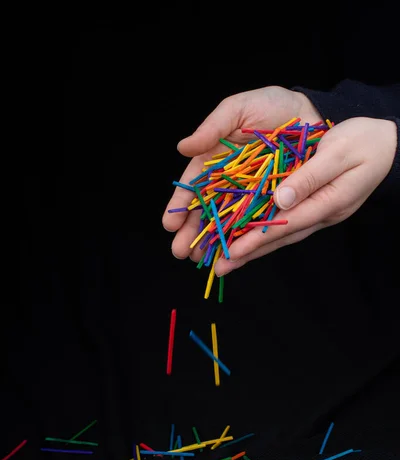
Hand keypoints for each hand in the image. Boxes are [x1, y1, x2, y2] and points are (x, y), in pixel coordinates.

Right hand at [162, 86, 321, 258]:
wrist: (314, 114)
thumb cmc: (274, 107)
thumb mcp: (239, 109)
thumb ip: (212, 127)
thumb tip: (182, 147)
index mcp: (216, 162)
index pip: (193, 187)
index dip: (180, 206)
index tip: (169, 224)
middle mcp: (230, 184)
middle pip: (206, 212)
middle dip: (192, 234)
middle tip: (181, 252)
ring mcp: (251, 197)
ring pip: (228, 225)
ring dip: (214, 244)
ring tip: (201, 261)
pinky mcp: (273, 205)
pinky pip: (256, 226)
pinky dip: (244, 242)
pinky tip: (231, 257)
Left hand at [215, 117, 396, 275]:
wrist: (388, 143)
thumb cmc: (365, 142)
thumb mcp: (339, 153)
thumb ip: (310, 177)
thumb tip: (280, 200)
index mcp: (328, 202)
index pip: (286, 225)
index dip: (257, 239)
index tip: (232, 251)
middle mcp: (321, 214)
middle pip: (280, 237)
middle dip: (249, 253)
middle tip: (220, 268)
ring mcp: (318, 212)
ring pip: (281, 234)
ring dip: (253, 248)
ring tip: (227, 261)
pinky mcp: (313, 205)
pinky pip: (285, 223)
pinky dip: (264, 232)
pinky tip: (245, 237)